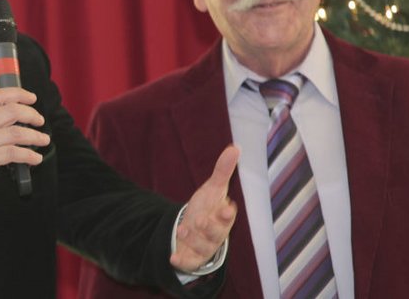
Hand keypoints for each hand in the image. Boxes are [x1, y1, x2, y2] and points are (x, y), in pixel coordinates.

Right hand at [0, 87, 50, 199]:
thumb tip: (9, 116)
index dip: (19, 94)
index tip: (31, 98)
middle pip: (12, 111)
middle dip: (31, 115)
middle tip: (39, 121)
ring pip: (16, 132)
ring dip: (35, 136)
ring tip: (43, 140)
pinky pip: (13, 153)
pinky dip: (28, 155)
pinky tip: (35, 158)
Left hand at [170, 145, 239, 272]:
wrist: (195, 231)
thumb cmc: (208, 208)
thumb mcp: (213, 189)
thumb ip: (223, 170)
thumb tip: (235, 147)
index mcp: (223, 217)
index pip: (228, 216)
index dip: (227, 213)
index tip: (227, 207)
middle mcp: (216, 234)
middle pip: (217, 233)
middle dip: (210, 227)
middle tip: (201, 220)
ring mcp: (204, 247)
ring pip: (202, 246)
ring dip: (192, 238)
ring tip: (182, 229)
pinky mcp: (192, 257)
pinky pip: (188, 262)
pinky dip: (181, 261)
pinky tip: (172, 258)